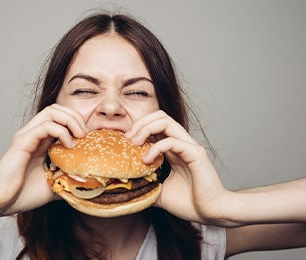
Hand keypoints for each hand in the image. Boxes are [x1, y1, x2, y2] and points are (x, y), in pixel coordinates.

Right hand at [0, 104, 87, 215]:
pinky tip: (68, 146)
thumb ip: (67, 178)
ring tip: (80, 136)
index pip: (60, 117)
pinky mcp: (23, 141)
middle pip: (57, 109)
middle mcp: (33, 134)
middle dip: (76, 117)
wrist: (0, 203)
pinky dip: (61, 132)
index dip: (77, 122)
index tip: (89, 138)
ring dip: (71, 120)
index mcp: (40, 141)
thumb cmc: (23, 194)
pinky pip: (45, 126)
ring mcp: (27, 136)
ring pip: (52, 111)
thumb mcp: (54, 184)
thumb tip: (86, 180)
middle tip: (86, 134)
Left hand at [126, 110, 230, 224]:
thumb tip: (127, 188)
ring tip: (134, 143)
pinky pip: (172, 141)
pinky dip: (156, 147)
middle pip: (160, 116)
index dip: (138, 128)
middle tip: (127, 139)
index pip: (155, 125)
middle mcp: (182, 143)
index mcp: (173, 149)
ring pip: (166, 121)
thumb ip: (147, 185)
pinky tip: (147, 160)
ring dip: (146, 128)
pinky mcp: (195, 153)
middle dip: (140, 123)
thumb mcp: (160, 192)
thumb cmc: (189, 203)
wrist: (211, 213)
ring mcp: (189, 146)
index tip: (124, 142)